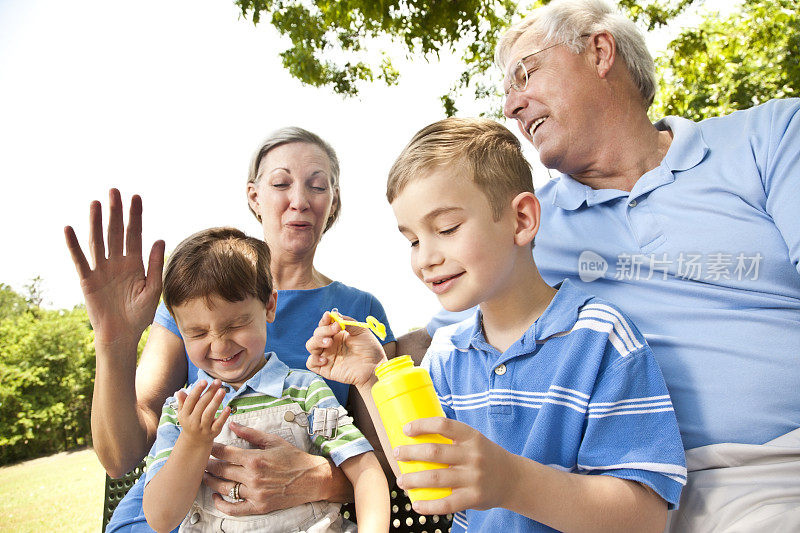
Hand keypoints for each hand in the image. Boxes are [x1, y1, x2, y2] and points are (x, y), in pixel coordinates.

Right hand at [64, 189, 164, 346]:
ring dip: (96, 222)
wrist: (122, 334)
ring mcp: (101, 269)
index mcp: (135, 263)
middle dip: (116, 212)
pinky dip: (74, 244)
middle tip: (114, 190)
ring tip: (96, 203)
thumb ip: (154, 265)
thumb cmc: (139, 314)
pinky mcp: (88, 280)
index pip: (135, 233)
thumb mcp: (153, 289)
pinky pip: (80, 259)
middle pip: (116, 232)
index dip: (135, 216)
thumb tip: (159, 239)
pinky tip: (69, 229)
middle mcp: (117, 262)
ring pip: (98, 241)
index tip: (136, 197)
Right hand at [175, 380, 228, 444]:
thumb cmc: (190, 421)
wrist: (195, 441)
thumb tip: (180, 392)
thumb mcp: (184, 413)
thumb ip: (183, 402)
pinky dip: (223, 416)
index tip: (204, 380)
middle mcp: (192, 422)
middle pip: (201, 405)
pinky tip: (228, 408)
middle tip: (217, 382)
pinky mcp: (212, 433)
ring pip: (209, 414)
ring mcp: (203, 428)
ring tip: (222, 391)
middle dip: (209, 392)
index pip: (191, 400)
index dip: (197, 390)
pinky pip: (218, 424)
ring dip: (216, 402)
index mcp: (184, 414)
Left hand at [203, 421, 335, 514]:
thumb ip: (250, 433)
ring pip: (224, 488)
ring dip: (211, 482)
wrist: (311, 479)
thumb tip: (233, 424)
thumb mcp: (273, 441)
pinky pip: (234, 508)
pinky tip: (216, 497)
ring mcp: (255, 493)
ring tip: (205, 476)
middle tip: (202, 461)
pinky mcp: (258, 506)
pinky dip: (222, 504)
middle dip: (209, 465)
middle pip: (221, 470)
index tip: (207, 446)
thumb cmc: (293, 458)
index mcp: (255, 458)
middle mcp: (253, 476)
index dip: (213, 449)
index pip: (225, 452)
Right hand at [305, 311, 386, 386]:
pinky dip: (313, 359)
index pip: (325, 324)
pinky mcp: (325, 368)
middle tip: (336, 329)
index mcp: (337, 334)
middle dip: (324, 329)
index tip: (329, 316)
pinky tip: (325, 359)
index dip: (325, 320)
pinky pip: (310, 363)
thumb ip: (348, 322)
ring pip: (311, 345)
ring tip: (329, 342)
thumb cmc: (370, 349)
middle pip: (317, 333)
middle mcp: (330, 344)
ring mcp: (327, 355)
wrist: (374, 367)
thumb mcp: (361, 330)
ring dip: (316, 341)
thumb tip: (335, 315)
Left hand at [395, 417, 514, 514]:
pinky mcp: (474, 498)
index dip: (422, 425)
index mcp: (472, 437)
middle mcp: (473, 456)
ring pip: (436, 478)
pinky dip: (429, 505)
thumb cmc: (486, 457)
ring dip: (414, 480)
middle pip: (435, 452)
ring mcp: (473, 478)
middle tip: (396, 454)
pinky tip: (416, 504)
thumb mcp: (475, 441)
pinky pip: (447, 504)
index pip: (444, 425)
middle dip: (411, 453)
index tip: (405, 429)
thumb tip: (418, 435)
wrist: (514, 479)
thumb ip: (453, 439)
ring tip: (401, 480)